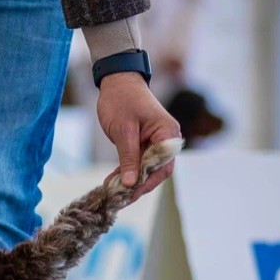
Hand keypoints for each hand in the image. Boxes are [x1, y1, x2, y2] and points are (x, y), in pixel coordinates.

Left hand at [97, 72, 181, 202]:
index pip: (163, 167)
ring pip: (145, 169)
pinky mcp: (143, 143)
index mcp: (167, 134)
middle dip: (138, 185)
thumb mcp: (124, 131)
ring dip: (130, 181)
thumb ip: (128, 158)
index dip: (147, 183)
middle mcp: (165, 140)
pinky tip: (112, 182)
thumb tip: (132, 183)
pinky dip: (126, 172)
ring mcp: (155, 142)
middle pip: (156, 171)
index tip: (129, 194)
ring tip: (112, 192)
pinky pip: (137, 162)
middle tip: (118, 198)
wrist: (117, 81)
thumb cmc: (122, 100)